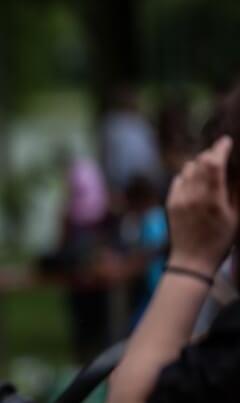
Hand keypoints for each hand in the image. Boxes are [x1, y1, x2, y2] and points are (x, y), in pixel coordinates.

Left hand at [167, 136, 237, 275]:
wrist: (192, 260)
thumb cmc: (220, 241)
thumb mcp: (237, 216)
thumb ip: (236, 191)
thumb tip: (238, 171)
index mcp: (212, 198)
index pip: (213, 162)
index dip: (220, 148)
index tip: (226, 141)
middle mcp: (192, 195)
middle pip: (199, 161)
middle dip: (211, 154)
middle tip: (221, 154)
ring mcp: (178, 198)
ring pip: (187, 169)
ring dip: (198, 164)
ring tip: (209, 169)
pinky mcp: (170, 203)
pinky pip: (178, 180)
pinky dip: (187, 176)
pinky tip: (195, 182)